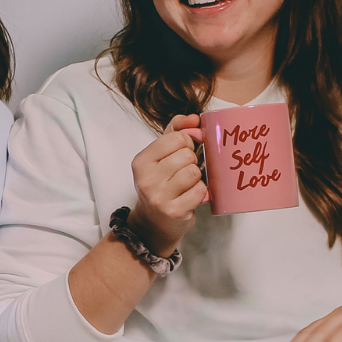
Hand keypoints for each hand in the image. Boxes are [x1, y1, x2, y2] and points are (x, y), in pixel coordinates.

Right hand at [128, 114, 207, 256]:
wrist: (153, 223)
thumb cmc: (160, 184)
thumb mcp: (160, 156)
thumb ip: (175, 131)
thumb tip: (194, 118)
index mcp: (141, 161)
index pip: (176, 138)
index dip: (186, 143)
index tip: (182, 152)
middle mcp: (146, 178)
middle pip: (187, 155)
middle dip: (191, 162)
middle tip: (183, 172)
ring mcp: (159, 197)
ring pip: (194, 172)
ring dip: (197, 178)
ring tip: (187, 185)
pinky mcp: (174, 211)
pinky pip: (200, 191)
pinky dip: (201, 193)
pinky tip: (190, 196)